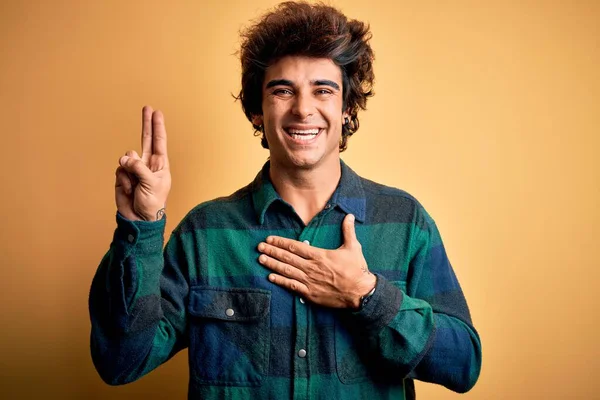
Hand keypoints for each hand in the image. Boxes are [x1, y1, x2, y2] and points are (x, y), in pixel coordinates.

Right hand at [115, 106, 170, 220]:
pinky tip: (129, 190)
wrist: (139, 218)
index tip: (157, 113)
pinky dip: (123, 180)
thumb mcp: (151, 184)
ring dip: (130, 170)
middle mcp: (147, 163)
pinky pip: (120, 169)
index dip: (157, 127)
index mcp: (160, 165)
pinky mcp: (123, 175)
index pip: (159, 141)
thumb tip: (125, 157)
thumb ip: (139, 168)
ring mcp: (135, 168)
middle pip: (145, 139)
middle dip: (146, 124)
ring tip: (135, 185)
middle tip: (146, 107)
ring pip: (128, 157)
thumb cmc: (152, 203)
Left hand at [257, 214, 376, 308]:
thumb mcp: (353, 247)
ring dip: (273, 264)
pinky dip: (281, 281)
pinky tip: (270, 277)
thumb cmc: (357, 270)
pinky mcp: (311, 294)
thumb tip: (350, 215)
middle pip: (287, 258)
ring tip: (261, 259)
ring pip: (287, 271)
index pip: (296, 247)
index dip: (281, 242)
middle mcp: (312, 267)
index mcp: (320, 255)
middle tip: (259, 247)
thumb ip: (348, 231)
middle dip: (272, 251)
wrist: (361, 293)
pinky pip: (292, 286)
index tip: (270, 239)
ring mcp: (310, 281)